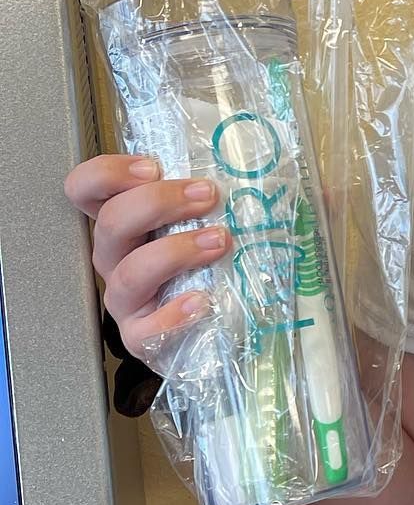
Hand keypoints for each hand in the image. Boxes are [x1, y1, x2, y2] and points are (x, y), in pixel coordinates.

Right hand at [63, 153, 232, 367]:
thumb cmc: (203, 264)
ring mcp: (125, 300)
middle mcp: (115, 258)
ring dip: (176, 251)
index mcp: (123, 225)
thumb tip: (237, 170)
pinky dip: (174, 314)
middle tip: (207, 195)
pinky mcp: (141, 337)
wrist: (204, 328)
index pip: (85, 190)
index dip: (108, 174)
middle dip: (159, 203)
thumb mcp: (196, 224)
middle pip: (112, 223)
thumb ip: (200, 199)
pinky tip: (202, 301)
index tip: (153, 167)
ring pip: (130, 272)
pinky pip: (146, 330)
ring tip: (219, 241)